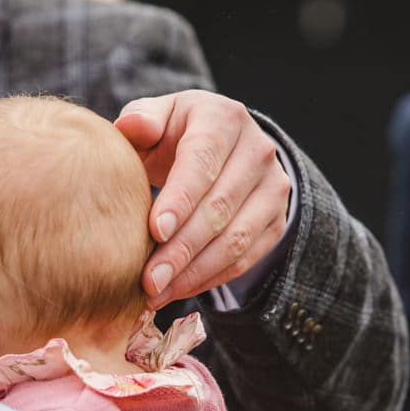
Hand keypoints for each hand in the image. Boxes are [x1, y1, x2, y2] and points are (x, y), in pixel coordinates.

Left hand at [115, 91, 291, 306]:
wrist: (220, 146)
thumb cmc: (175, 134)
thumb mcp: (157, 117)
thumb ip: (141, 120)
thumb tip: (132, 126)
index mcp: (224, 119)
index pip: (203, 161)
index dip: (180, 199)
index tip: (154, 231)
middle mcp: (258, 151)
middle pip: (220, 207)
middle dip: (181, 249)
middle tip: (148, 280)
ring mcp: (273, 187)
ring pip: (236, 239)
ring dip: (194, 272)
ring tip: (157, 293)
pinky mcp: (277, 220)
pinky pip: (246, 258)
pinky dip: (210, 278)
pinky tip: (178, 289)